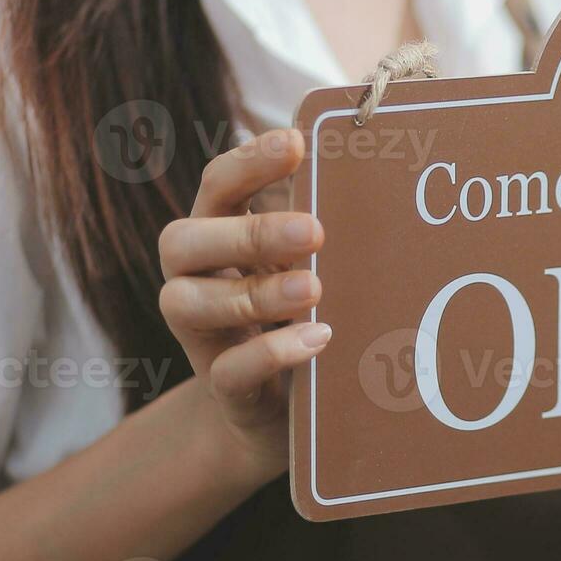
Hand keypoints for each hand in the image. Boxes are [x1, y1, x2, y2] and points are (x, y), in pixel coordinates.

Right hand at [157, 129, 327, 485]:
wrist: (286, 417)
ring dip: (256, 292)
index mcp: (217, 235)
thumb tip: (378, 170)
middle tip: (315, 231)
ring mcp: (202, 337)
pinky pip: (226, 370)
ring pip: (187, 304)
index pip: (215, 187)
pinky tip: (316, 338)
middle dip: (248, 232)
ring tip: (314, 289)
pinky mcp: (223, 389)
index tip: (294, 143)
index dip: (246, 163)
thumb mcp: (310, 264)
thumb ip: (322, 223)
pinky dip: (270, 353)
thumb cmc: (302, 317)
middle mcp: (194, 279)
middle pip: (182, 241)